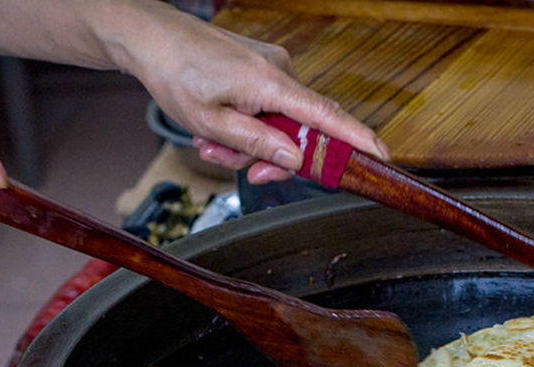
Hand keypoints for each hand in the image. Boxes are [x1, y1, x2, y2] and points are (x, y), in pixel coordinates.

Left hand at [110, 4, 387, 183]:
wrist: (152, 38)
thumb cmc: (177, 75)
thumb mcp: (212, 123)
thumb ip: (258, 144)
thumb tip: (297, 161)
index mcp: (272, 84)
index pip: (328, 117)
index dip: (357, 140)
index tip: (381, 157)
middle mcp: (280, 71)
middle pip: (300, 131)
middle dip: (267, 156)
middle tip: (229, 162)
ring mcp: (272, 68)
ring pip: (277, 124)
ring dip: (246, 142)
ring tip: (209, 139)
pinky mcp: (261, 69)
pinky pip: (266, 108)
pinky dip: (244, 124)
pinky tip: (215, 126)